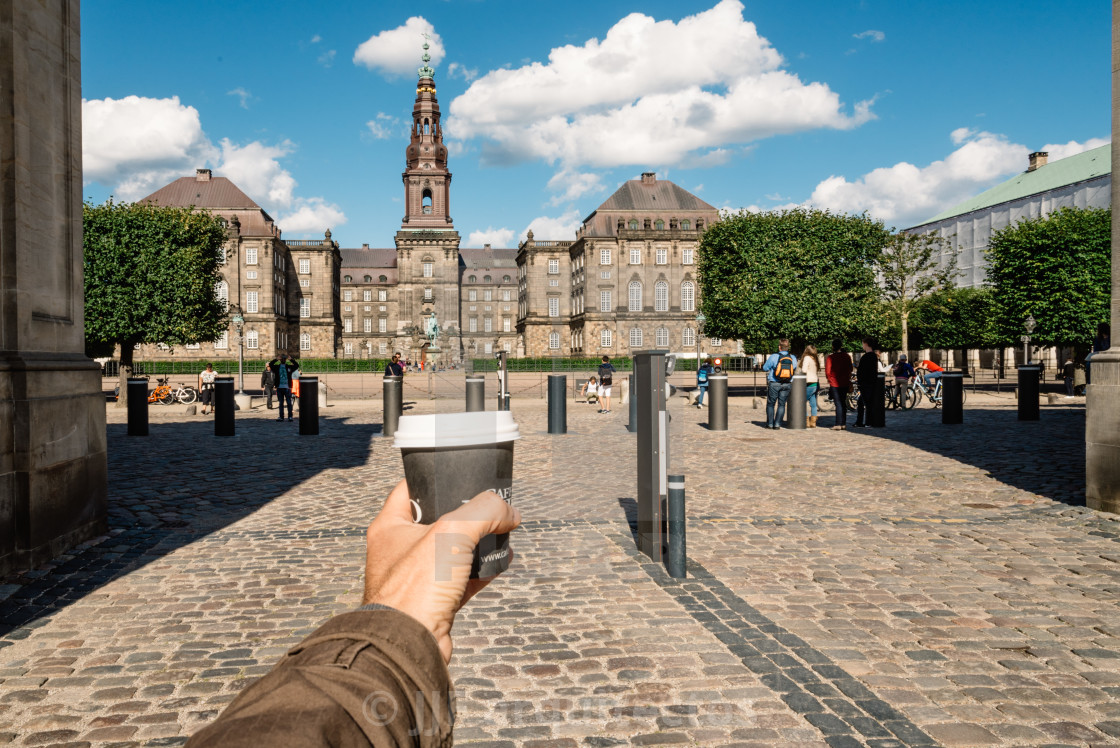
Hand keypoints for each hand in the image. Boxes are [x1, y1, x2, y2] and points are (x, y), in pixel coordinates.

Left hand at [363, 480, 520, 662]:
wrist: (411, 644)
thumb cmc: (415, 587)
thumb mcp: (452, 532)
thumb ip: (485, 511)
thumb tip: (509, 511)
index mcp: (389, 527)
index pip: (410, 488)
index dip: (435, 477)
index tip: (459, 472)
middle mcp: (399, 550)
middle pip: (437, 519)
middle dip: (465, 513)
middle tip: (488, 505)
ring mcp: (417, 577)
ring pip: (453, 550)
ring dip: (477, 542)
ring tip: (501, 531)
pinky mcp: (434, 601)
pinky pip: (463, 578)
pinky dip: (482, 569)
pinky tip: (501, 561)